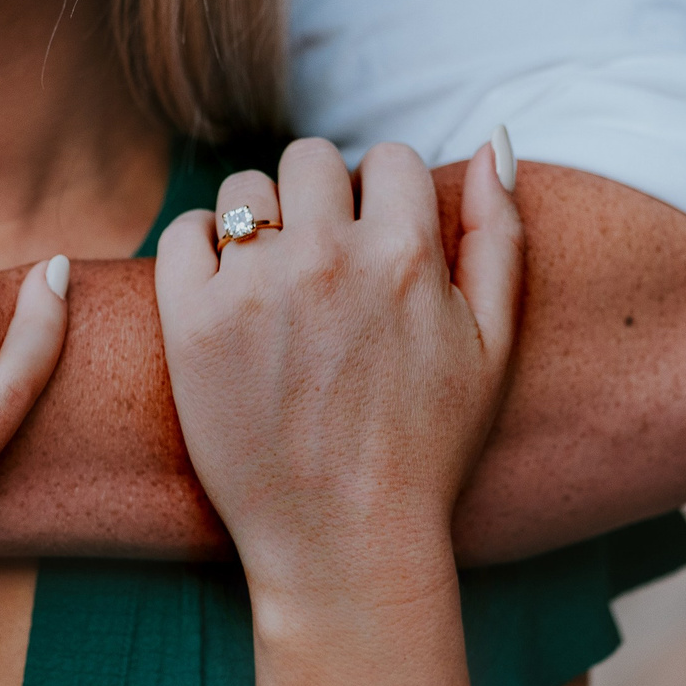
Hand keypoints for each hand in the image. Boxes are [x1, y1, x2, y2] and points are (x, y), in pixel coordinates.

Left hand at [152, 136, 520, 612]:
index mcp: (407, 256)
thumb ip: (499, 232)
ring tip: (275, 286)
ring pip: (246, 188)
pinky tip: (228, 297)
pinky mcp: (193, 322)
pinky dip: (202, 249)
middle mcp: (329, 259)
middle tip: (323, 266)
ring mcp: (255, 288)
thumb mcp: (494, 344)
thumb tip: (494, 139)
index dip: (385, 200)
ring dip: (262, 222)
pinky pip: (186, 232)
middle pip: (311, 158)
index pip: (388, 158)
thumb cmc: (428, 449)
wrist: (343, 545)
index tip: (376, 248)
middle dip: (321, 199)